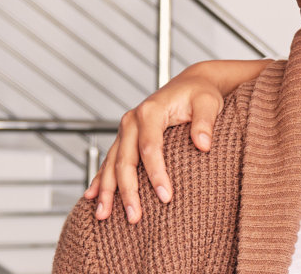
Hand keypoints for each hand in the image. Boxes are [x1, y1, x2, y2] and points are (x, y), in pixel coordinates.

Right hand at [80, 74, 223, 222]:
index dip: (156, 174)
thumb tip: (203, 144)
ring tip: (103, 216)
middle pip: (125, 160)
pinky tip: (92, 197)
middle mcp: (132, 120)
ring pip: (111, 164)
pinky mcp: (125, 138)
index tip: (165, 197)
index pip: (150, 148)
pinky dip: (100, 180)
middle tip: (134, 217)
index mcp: (150, 111)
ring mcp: (125, 130)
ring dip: (107, 191)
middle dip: (128, 191)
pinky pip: (109, 161)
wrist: (191, 84)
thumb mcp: (208, 102)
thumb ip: (205, 122)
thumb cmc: (201, 94)